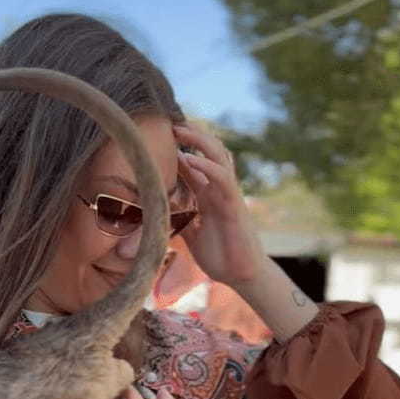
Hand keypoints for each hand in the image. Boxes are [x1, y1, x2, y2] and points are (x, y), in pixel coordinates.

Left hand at [174, 122, 265, 285]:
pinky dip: (206, 166)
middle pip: (209, 151)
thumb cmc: (221, 257)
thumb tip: (157, 215)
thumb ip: (180, 221)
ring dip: (199, 140)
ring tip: (178, 129)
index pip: (193, 165)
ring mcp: (228, 195)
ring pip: (218, 156)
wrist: (242, 275)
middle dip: (190, 135)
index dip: (178, 149)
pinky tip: (188, 158)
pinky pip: (222, 178)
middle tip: (168, 123)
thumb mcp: (192, 235)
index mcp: (208, 196)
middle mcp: (219, 190)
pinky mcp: (234, 206)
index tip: (158, 136)